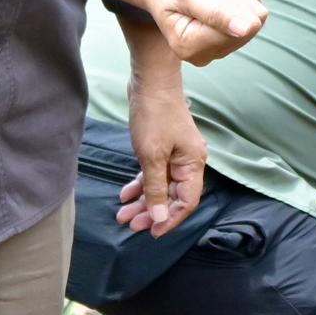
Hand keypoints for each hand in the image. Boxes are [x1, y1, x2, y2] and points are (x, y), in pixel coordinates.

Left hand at [116, 75, 208, 237]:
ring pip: (160, 186)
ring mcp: (174, 155)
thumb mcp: (152, 155)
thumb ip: (155, 188)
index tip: (152, 232)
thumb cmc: (155, 116)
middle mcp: (187, 162)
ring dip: (142, 201)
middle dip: (151, 212)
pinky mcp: (162, 148)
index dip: (171, 219)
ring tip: (122, 215)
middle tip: (131, 226)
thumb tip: (160, 216)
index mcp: (193, 165)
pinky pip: (153, 173)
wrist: (150, 82)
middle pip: (172, 196)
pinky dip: (140, 184)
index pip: (187, 202)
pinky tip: (125, 194)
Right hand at [133, 0, 266, 65]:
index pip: (239, 29)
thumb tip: (245, 29)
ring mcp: (220, 48)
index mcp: (190, 47)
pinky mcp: (230, 39)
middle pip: (251, 26)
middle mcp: (206, 54)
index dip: (229, 2)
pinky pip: (257, 15)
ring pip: (256, 19)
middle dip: (234, 1)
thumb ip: (215, 12)